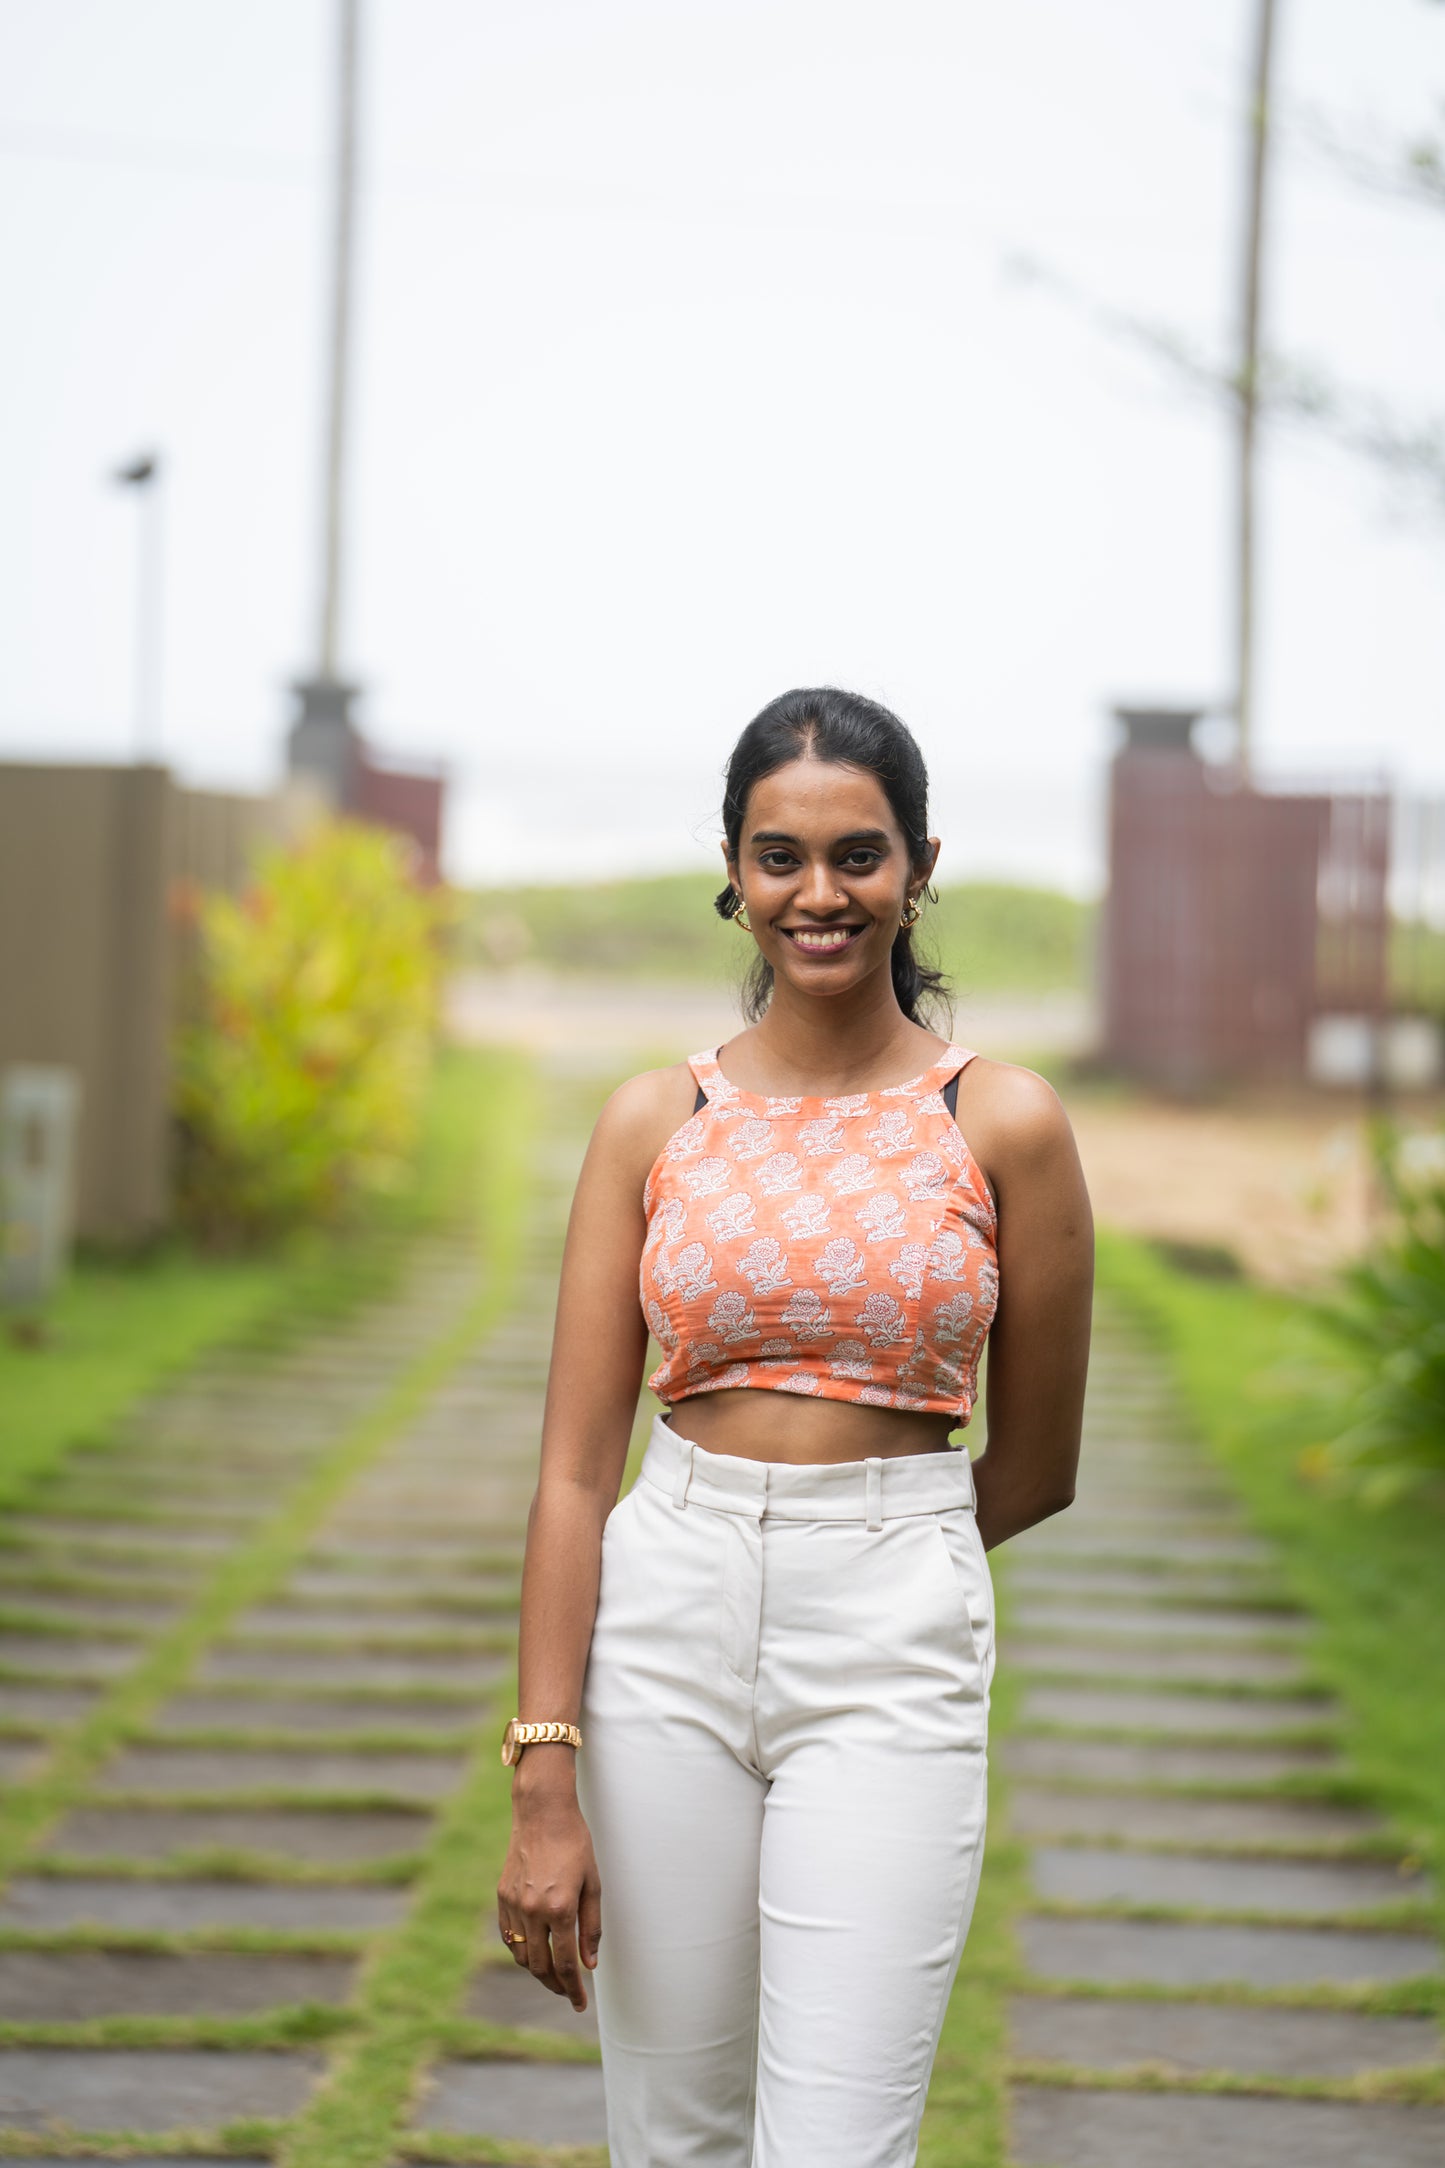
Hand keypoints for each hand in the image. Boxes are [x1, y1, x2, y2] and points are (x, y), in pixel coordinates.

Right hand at [496, 1781, 601, 2011]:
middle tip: (568, 1993)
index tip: (580, 2004)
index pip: (566, 1964)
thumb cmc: (574, 1843)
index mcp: (560, 1908)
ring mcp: (514, 1904)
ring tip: (553, 1975)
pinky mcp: (502, 1896)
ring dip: (537, 1972)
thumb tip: (589, 1963)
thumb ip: (591, 1926)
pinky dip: (521, 1951)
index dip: (574, 1989)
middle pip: (541, 1967)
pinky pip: (509, 1936)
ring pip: (522, 1955)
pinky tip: (534, 1952)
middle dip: (556, 1986)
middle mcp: (533, 1910)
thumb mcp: (593, 1883)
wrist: (542, 1812)